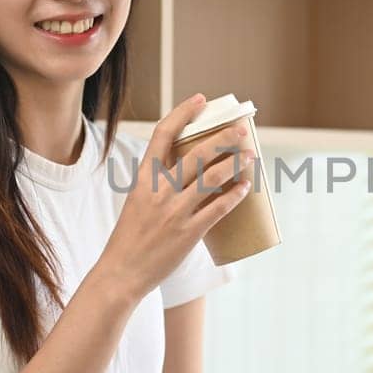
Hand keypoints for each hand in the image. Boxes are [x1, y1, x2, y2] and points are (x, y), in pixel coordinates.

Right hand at [95, 94, 255, 298]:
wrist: (122, 272)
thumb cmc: (130, 237)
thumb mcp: (137, 200)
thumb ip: (158, 183)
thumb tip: (187, 169)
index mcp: (144, 178)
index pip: (163, 134)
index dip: (183, 113)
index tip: (200, 100)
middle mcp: (160, 190)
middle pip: (196, 153)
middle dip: (223, 138)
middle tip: (241, 130)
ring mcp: (175, 211)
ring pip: (212, 178)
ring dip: (235, 163)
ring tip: (251, 155)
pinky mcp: (188, 232)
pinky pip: (218, 209)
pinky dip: (235, 196)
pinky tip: (245, 188)